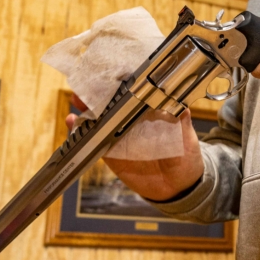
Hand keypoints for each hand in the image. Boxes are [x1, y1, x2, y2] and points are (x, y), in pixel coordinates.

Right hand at [67, 94, 204, 201]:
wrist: (177, 187)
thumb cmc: (185, 156)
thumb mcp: (187, 136)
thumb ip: (182, 121)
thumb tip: (182, 104)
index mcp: (151, 111)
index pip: (135, 91)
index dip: (122, 81)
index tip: (113, 72)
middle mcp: (133, 120)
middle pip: (112, 101)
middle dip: (98, 90)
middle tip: (88, 82)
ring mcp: (120, 135)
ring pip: (99, 117)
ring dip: (86, 107)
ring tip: (77, 98)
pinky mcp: (111, 153)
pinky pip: (93, 140)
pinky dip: (80, 131)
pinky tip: (72, 123)